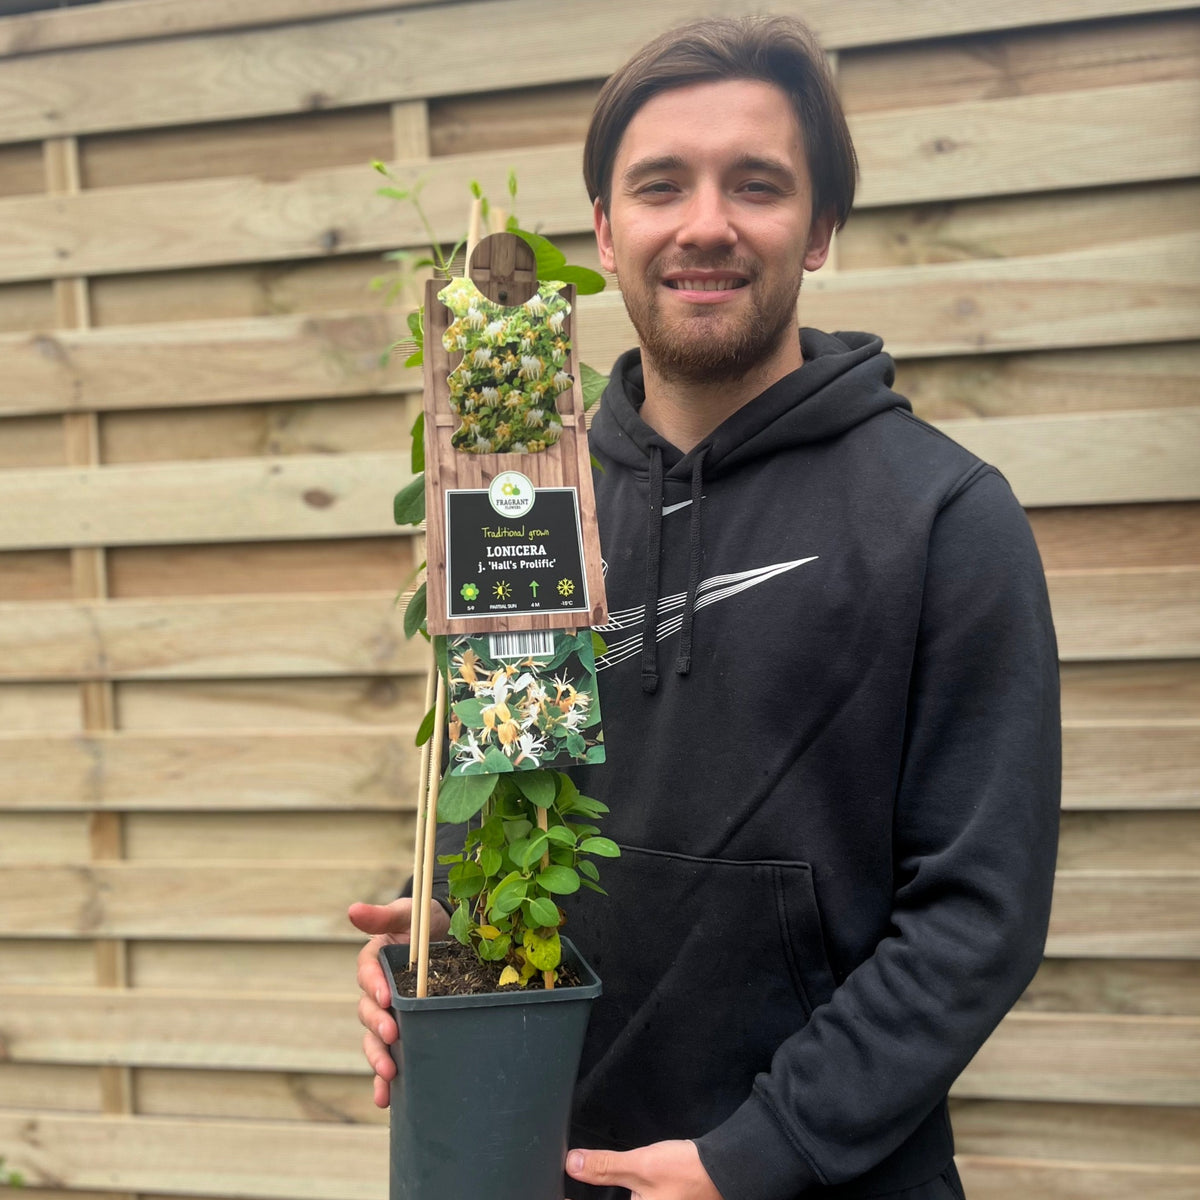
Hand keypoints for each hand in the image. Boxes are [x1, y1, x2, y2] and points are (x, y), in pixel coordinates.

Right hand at [348, 897, 449, 1107]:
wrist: (449, 938)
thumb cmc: (426, 922)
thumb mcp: (408, 914)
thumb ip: (384, 916)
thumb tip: (352, 909)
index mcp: (375, 961)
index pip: (367, 973)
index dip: (373, 986)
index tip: (385, 996)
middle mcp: (377, 990)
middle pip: (367, 1011)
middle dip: (377, 1025)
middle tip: (392, 1034)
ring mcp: (389, 1014)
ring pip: (375, 1038)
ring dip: (377, 1057)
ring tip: (388, 1072)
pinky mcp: (403, 1032)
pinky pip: (389, 1056)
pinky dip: (384, 1079)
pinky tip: (385, 1097)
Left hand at [565, 1140, 723, 1198]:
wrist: (724, 1169)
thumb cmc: (685, 1171)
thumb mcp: (641, 1166)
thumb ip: (605, 1167)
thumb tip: (571, 1163)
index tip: (559, 1194)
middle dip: (588, 1196)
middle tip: (569, 1185)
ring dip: (603, 1194)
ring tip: (583, 1182)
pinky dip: (615, 1195)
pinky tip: (606, 1186)